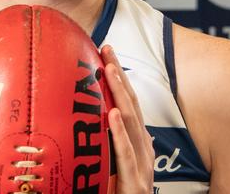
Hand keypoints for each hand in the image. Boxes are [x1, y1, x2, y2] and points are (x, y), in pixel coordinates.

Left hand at [101, 45, 154, 193]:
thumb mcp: (112, 164)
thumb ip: (104, 143)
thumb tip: (85, 119)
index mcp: (138, 144)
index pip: (129, 103)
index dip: (120, 78)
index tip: (107, 53)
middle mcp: (144, 151)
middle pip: (132, 105)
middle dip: (120, 76)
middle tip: (107, 49)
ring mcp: (142, 167)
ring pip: (131, 124)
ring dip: (120, 94)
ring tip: (109, 70)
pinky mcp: (136, 184)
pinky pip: (127, 155)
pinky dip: (120, 133)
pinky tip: (112, 114)